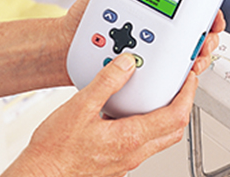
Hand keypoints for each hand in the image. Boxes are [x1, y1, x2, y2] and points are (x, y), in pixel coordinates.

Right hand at [2, 53, 196, 176]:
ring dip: (166, 117)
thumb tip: (126, 64)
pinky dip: (147, 127)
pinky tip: (131, 116)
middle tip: (180, 86)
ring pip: (160, 139)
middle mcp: (134, 152)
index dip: (188, 94)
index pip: (176, 115)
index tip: (189, 78)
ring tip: (159, 96)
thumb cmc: (54, 151)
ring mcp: (126, 161)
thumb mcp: (79, 107)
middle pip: (174, 129)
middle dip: (182, 105)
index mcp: (131, 137)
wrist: (40, 175)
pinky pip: (142, 145)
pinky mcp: (117, 164)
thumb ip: (106, 83)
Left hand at [59, 0, 223, 82]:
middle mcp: (160, 31)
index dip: (209, 12)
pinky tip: (181, 70)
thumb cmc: (83, 19)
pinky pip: (171, 76)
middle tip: (207, 38)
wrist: (64, 47)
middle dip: (209, 37)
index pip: (193, 8)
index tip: (213, 17)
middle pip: (198, 34)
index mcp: (158, 8)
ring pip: (189, 57)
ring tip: (194, 57)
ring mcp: (155, 53)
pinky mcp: (148, 74)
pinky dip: (181, 75)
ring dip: (199, 57)